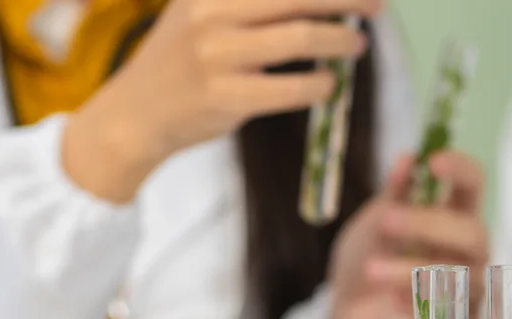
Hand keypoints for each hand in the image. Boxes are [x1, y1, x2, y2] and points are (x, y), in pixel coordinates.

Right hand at [64, 0, 384, 203]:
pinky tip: (328, 84)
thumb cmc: (179, 61)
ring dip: (340, 40)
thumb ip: (247, 2)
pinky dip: (320, 84)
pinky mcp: (225, 96)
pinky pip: (291, 88)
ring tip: (356, 45)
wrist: (134, 114)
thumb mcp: (200, 11)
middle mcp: (211, 13)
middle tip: (377, 4)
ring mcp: (216, 55)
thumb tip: (318, 1)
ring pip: (300, 37)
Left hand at [328, 151, 488, 318]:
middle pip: (473, 233)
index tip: (432, 162)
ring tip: (371, 270)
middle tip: (387, 221)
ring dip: (410, 269)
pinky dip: (415, 303)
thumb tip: (408, 158)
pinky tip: (392, 301)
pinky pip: (447, 313)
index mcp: (454, 216)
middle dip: (430, 225)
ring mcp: (470, 288)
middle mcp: (470, 250)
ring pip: (458, 276)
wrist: (348, 312)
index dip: (460, 170)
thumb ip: (393, 194)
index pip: (473, 184)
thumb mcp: (373, 223)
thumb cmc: (369, 258)